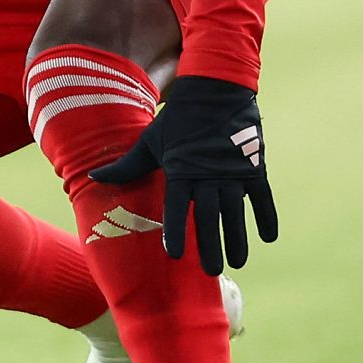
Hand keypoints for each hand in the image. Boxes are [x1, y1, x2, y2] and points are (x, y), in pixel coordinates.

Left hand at [88, 74, 273, 275]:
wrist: (215, 91)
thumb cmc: (177, 119)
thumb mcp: (150, 141)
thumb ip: (127, 165)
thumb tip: (93, 177)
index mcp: (181, 169)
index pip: (177, 207)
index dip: (175, 230)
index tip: (174, 254)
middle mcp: (208, 174)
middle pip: (209, 216)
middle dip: (210, 244)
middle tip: (210, 271)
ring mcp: (233, 171)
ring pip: (236, 212)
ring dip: (238, 238)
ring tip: (237, 262)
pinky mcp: (253, 167)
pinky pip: (262, 197)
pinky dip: (267, 216)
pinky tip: (269, 237)